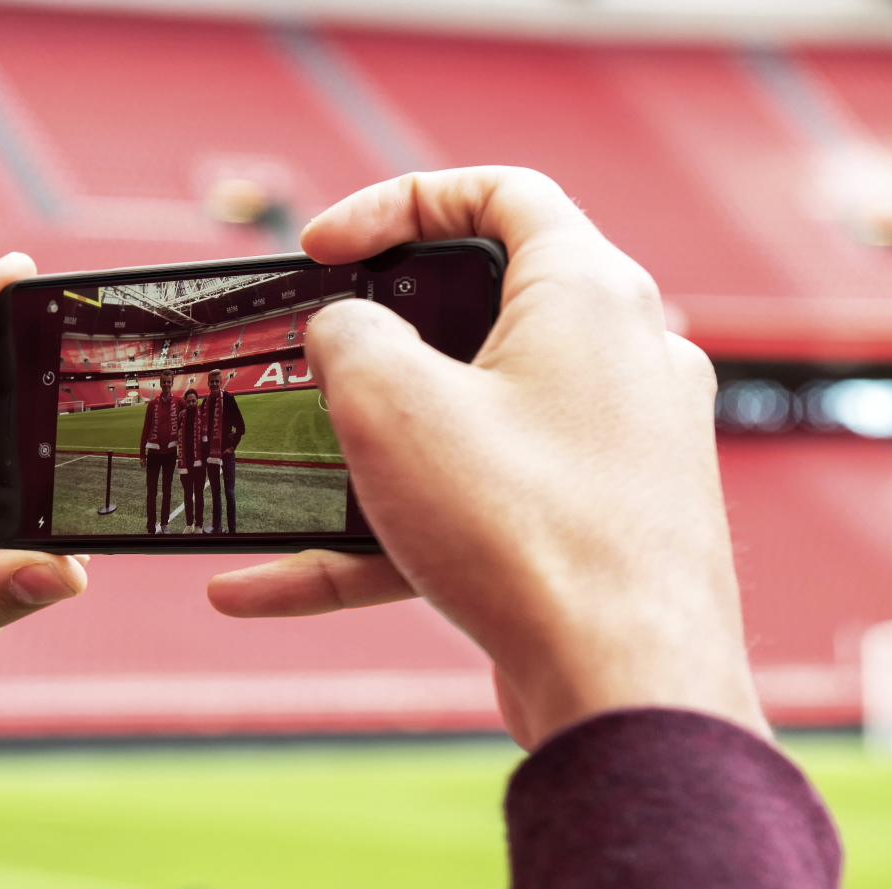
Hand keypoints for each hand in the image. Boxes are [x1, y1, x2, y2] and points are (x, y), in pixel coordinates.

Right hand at [207, 169, 764, 747]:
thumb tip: (346, 337)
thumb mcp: (391, 404)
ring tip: (272, 489)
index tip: (324, 247)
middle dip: (374, 345)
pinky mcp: (597, 530)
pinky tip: (266, 588)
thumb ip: (346, 337)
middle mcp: (621, 360)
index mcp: (589, 294)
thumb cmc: (525, 531)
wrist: (625, 693)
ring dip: (362, 462)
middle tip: (309, 364)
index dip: (398, 200)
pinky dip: (383, 540)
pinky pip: (475, 511)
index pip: (500, 193)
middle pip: (476, 314)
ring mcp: (616, 450)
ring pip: (466, 429)